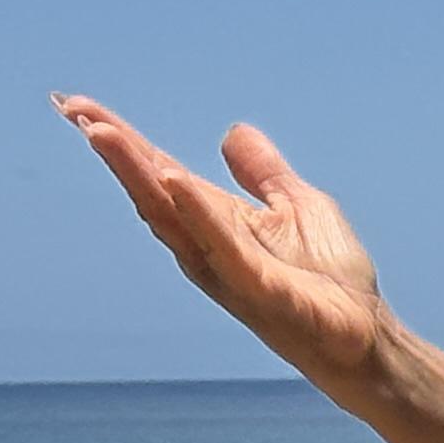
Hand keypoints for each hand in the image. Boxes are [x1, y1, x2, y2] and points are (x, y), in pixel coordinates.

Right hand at [54, 94, 392, 392]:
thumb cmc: (333, 280)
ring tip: (102, 134)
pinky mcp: (263, 292)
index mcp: (216, 223)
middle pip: (152, 193)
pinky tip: (175, 180)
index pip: (159, 175)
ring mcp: (231, 272)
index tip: (76, 105)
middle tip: (74, 111)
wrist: (368, 337)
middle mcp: (210, 248)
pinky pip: (225, 250)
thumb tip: (233, 132)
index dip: (122, 141)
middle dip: (115, 152)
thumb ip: (264, 173)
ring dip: (138, 174)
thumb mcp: (299, 206)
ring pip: (173, 218)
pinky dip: (199, 214)